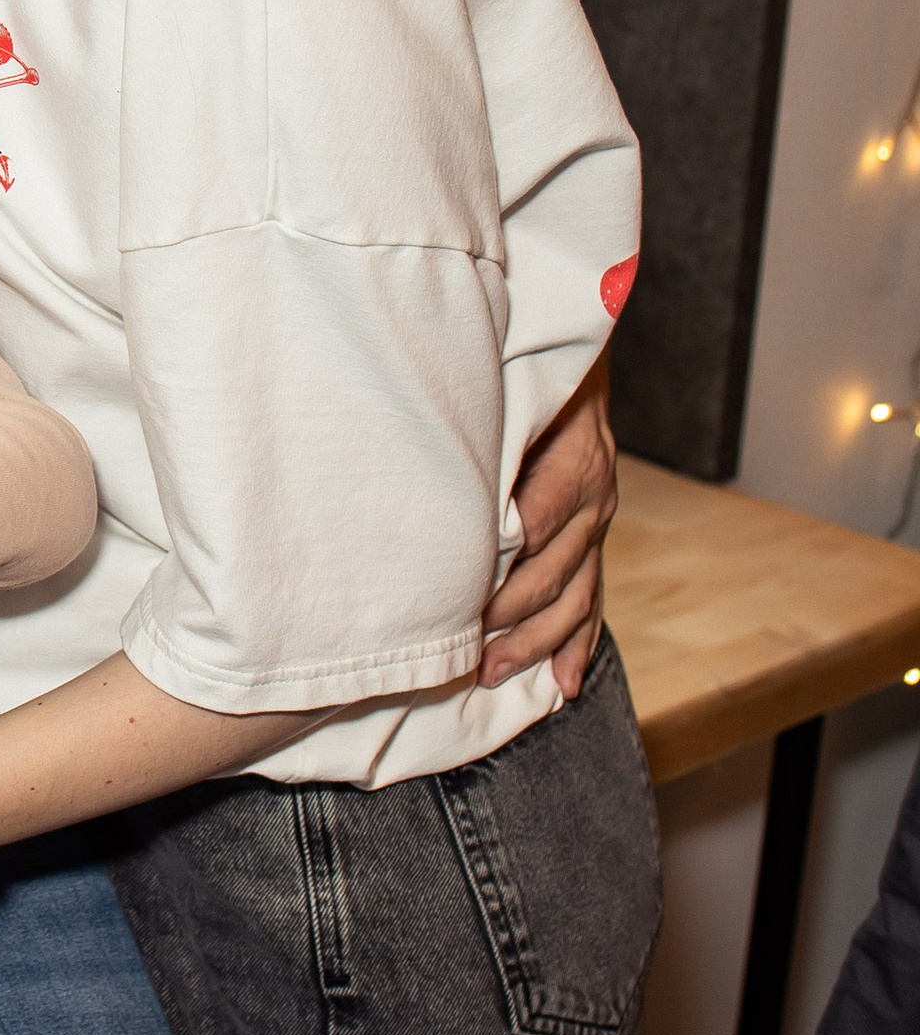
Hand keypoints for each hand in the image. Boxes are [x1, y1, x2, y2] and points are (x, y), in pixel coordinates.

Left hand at [478, 358, 615, 695]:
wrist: (568, 351)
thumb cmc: (521, 367)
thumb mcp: (507, 388)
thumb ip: (483, 431)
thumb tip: (436, 476)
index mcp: (574, 457)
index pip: (543, 522)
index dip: (508, 566)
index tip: (466, 602)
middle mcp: (595, 493)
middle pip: (558, 570)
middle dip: (514, 619)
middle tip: (470, 656)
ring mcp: (599, 518)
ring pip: (576, 594)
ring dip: (538, 642)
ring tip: (495, 675)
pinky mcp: (594, 535)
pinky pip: (592, 596)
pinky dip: (579, 643)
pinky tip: (564, 682)